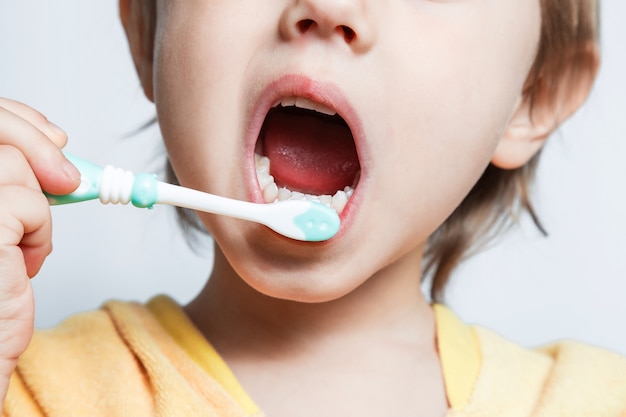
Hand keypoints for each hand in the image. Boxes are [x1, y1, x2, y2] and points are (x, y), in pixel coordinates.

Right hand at [0, 97, 79, 405]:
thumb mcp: (6, 220)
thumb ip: (18, 178)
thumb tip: (55, 142)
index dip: (17, 119)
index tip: (55, 136)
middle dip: (36, 141)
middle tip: (69, 178)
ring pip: (13, 162)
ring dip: (38, 203)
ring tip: (26, 244)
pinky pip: (31, 203)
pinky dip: (42, 232)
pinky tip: (25, 263)